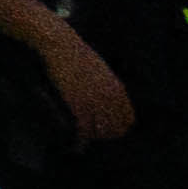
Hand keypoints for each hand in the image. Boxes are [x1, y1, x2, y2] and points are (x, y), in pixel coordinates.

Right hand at [37, 24, 139, 150]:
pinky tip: (76, 144)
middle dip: (105, 135)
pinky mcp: (77, 104)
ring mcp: (94, 101)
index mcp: (118, 89)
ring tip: (83, 139)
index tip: (106, 130)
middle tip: (93, 136)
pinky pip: (84, 130)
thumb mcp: (101, 70)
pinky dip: (80, 140)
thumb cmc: (77, 55)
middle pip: (116, 129)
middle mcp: (110, 98)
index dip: (118, 127)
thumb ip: (109, 88)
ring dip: (92, 138)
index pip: (128, 120)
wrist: (60, 45)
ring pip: (100, 132)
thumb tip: (110, 103)